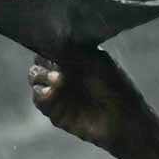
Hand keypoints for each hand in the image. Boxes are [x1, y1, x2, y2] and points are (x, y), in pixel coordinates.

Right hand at [28, 48, 152, 155]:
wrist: (124, 119)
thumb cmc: (116, 86)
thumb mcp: (96, 61)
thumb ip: (71, 50)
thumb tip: (49, 39)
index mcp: (75, 58)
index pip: (50, 48)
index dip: (48, 47)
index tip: (54, 48)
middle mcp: (64, 74)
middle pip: (38, 63)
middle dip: (43, 63)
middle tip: (58, 69)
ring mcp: (59, 93)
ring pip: (35, 80)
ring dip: (41, 77)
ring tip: (58, 81)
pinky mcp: (56, 112)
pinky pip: (39, 100)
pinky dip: (42, 94)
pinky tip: (53, 92)